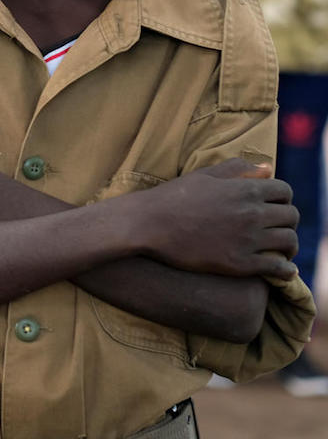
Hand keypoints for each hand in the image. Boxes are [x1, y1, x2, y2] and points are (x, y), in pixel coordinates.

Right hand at [130, 159, 298, 278]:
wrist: (147, 224)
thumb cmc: (173, 198)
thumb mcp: (204, 176)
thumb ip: (237, 169)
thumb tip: (268, 168)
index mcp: (244, 189)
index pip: (284, 191)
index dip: (280, 198)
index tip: (271, 206)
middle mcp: (251, 213)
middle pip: (291, 216)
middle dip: (286, 221)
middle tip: (275, 227)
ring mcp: (247, 239)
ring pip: (289, 242)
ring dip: (288, 245)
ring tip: (280, 249)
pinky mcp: (239, 263)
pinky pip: (278, 268)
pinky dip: (286, 270)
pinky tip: (283, 270)